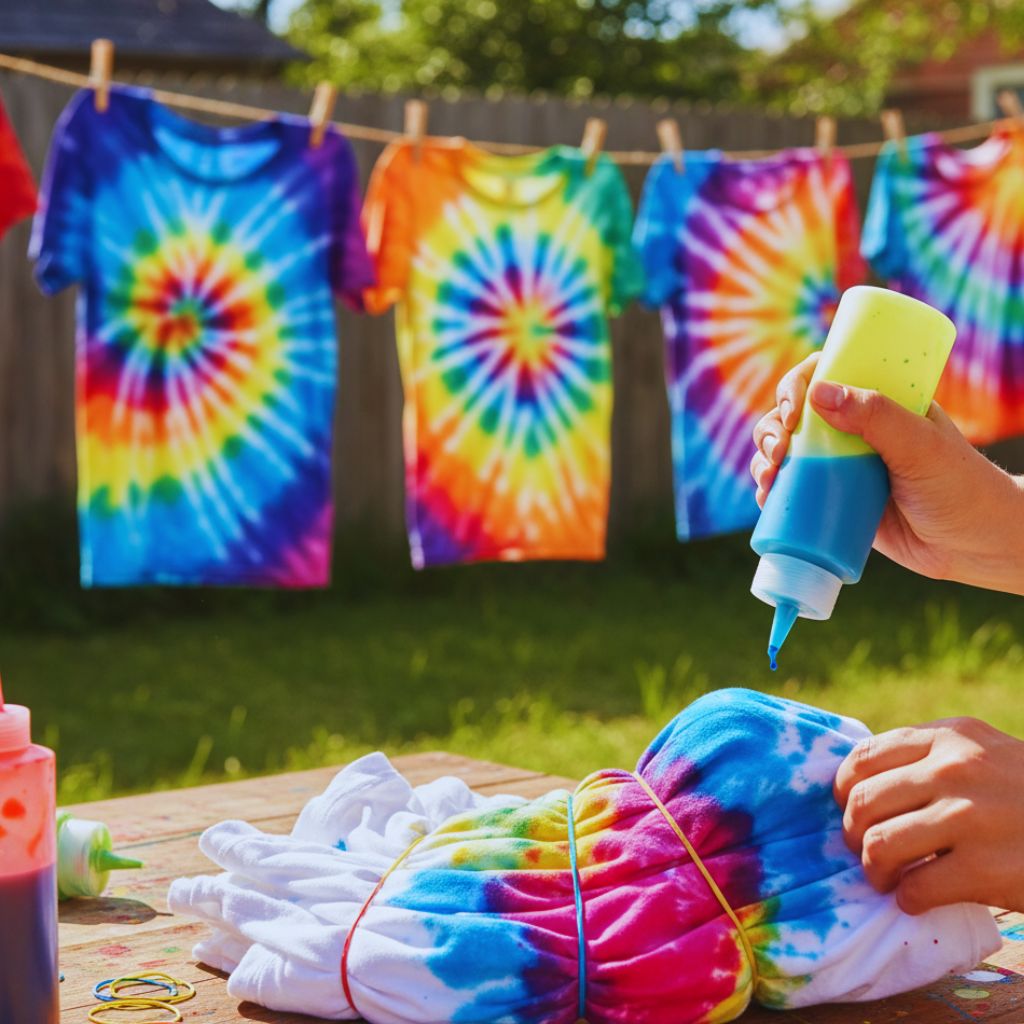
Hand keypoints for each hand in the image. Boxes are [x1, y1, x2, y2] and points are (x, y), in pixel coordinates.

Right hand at [750, 352, 1023, 594]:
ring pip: (786, 450)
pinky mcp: (835, 501)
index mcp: (878, 401)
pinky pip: (793, 488)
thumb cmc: (959, 486)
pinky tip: (765, 497)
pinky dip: (770, 490)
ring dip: (765, 459)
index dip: (796, 386)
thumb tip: (817, 393)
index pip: (826, 374)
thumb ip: (876, 417)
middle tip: (779, 454)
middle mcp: (855, 429)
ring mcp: (842, 465)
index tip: (792, 412)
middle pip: (795, 414)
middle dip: (772, 429)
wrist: (974, 547)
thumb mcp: (920, 446)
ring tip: (768, 481)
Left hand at [834, 718, 1023, 913]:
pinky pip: (914, 888)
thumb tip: (860, 782)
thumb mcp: (983, 752)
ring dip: (874, 870)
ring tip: (886, 878)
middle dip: (852, 833)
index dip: (843, 789)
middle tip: (865, 850)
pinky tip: (918, 898)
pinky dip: (907, 899)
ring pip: (879, 845)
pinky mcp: (985, 869)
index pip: (864, 757)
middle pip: (864, 803)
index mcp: (950, 737)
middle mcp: (954, 769)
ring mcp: (969, 818)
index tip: (849, 809)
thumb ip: (929, 756)